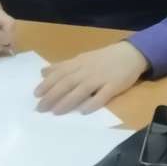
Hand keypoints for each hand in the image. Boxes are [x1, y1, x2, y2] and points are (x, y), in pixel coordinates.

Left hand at [34, 41, 149, 114]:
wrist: (131, 53)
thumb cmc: (104, 58)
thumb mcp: (82, 58)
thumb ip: (63, 66)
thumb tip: (43, 72)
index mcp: (80, 63)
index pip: (60, 73)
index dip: (48, 84)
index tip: (36, 95)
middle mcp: (88, 70)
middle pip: (68, 82)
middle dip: (52, 95)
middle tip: (40, 108)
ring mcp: (101, 78)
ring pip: (81, 90)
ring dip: (67, 101)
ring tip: (55, 112)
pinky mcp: (114, 86)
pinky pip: (102, 95)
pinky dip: (93, 103)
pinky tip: (84, 111)